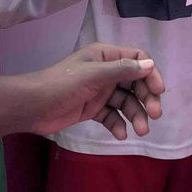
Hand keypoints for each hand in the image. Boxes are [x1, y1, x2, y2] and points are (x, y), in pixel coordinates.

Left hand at [24, 42, 164, 138]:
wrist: (32, 106)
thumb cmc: (62, 84)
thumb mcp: (93, 74)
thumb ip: (122, 70)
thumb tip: (150, 64)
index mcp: (105, 56)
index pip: (137, 58)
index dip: (150, 73)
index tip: (159, 91)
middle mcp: (106, 71)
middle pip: (135, 82)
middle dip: (145, 98)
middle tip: (154, 115)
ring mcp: (100, 91)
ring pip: (125, 101)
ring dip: (135, 114)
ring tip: (141, 131)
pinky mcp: (93, 109)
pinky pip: (112, 115)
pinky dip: (118, 124)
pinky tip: (121, 135)